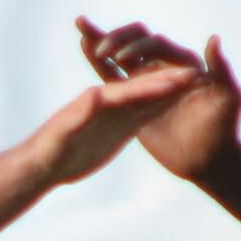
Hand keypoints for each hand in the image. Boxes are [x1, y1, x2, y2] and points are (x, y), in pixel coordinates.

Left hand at [25, 51, 202, 187]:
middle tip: (197, 75)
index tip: (177, 78)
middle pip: (144, 87)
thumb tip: (94, 92)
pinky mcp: (119, 126)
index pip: (131, 89)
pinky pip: (144, 113)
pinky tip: (176, 102)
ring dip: (169, 90)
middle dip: (169, 80)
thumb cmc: (48, 148)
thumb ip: (80, 112)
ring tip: (194, 84)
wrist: (42, 165)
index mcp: (99, 99)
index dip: (155, 83)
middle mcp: (110, 101)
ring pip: (148, 97)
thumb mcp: (63, 131)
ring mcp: (116, 113)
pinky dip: (160, 106)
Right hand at [76, 18, 240, 181]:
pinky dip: (96, 58)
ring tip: (81, 23)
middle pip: (136, 41)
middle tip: (102, 51)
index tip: (122, 59)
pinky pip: (110, 73)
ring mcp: (145, 80)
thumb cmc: (222, 131)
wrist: (206, 160)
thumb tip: (213, 38)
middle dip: (117, 39)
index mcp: (183, 63)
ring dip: (101, 37)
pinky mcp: (129, 96)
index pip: (157, 45)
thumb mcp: (228, 100)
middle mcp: (163, 66)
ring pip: (119, 53)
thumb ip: (221, 70)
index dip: (138, 47)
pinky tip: (82, 42)